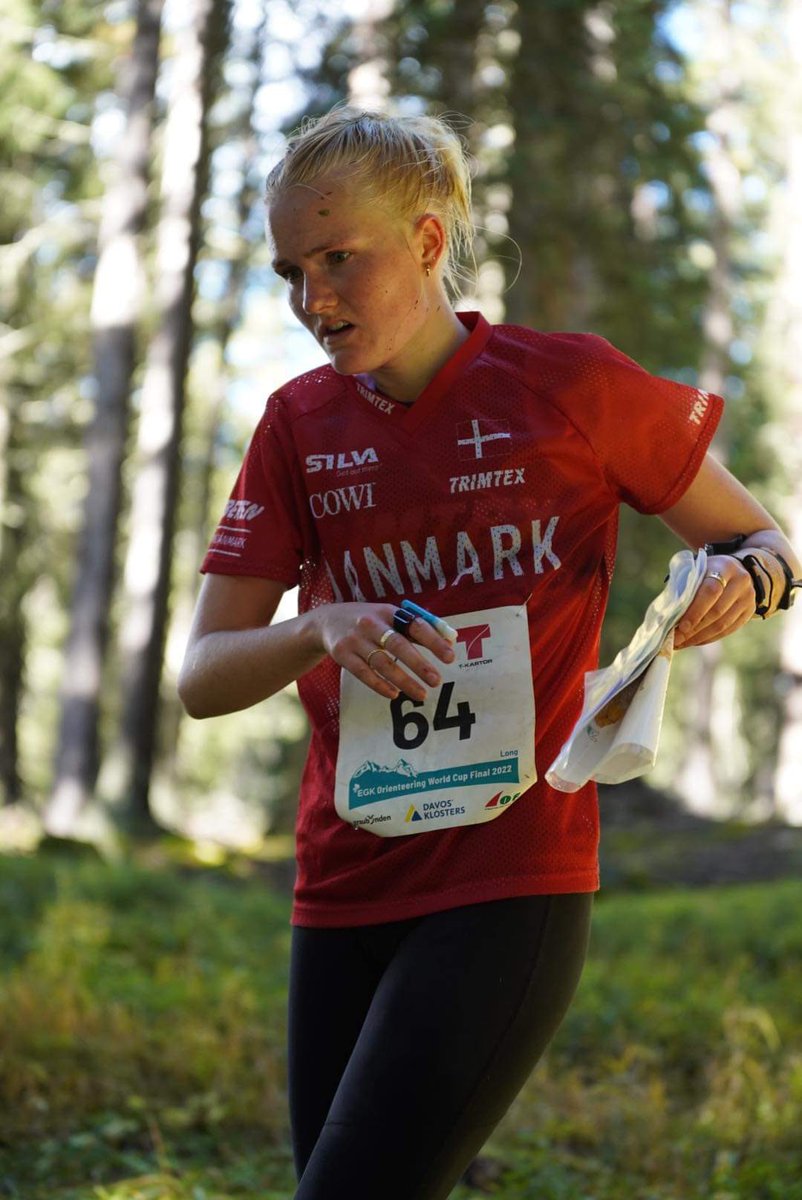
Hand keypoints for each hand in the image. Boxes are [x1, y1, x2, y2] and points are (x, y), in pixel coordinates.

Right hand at [313, 602, 455, 700]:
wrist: (327, 620)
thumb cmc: (369, 621)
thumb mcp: (390, 616)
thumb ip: (418, 627)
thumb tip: (450, 639)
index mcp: (389, 612)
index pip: (415, 625)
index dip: (433, 641)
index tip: (450, 656)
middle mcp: (371, 624)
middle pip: (398, 645)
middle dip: (419, 664)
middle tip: (437, 681)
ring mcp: (355, 640)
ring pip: (382, 663)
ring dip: (403, 680)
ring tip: (421, 694)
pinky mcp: (342, 655)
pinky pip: (363, 673)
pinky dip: (379, 685)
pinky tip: (394, 694)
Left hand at [673, 556, 754, 648]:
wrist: (738, 569)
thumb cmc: (707, 571)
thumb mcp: (697, 570)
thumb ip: (684, 587)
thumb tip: (666, 616)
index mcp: (724, 567)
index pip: (710, 591)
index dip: (695, 611)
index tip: (680, 627)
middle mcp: (740, 581)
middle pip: (717, 611)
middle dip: (694, 629)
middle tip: (675, 639)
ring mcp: (748, 598)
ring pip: (723, 624)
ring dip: (700, 637)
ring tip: (682, 643)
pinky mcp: (749, 612)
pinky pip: (728, 630)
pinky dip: (709, 638)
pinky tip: (694, 641)